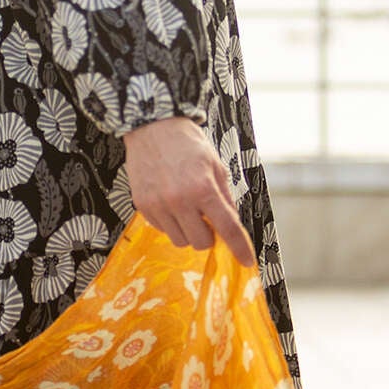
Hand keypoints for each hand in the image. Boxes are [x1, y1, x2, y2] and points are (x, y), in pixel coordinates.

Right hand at [122, 116, 256, 265]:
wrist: (152, 126)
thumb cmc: (188, 143)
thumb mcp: (215, 165)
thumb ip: (224, 197)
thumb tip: (231, 224)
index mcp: (203, 188)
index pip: (227, 228)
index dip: (239, 248)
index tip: (246, 261)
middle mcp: (180, 200)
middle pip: (200, 243)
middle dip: (208, 235)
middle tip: (206, 218)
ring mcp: (158, 205)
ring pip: (179, 240)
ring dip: (188, 231)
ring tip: (186, 208)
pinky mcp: (142, 206)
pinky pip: (161, 229)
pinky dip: (170, 222)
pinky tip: (169, 201)